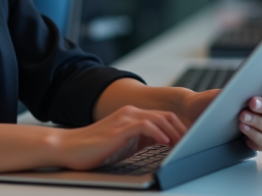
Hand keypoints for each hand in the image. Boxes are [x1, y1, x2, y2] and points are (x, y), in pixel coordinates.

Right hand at [56, 105, 186, 170]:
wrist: (68, 147)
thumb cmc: (94, 149)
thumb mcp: (125, 144)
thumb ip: (141, 140)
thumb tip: (162, 144)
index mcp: (132, 115)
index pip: (163, 117)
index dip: (179, 129)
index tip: (189, 142)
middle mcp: (130, 113)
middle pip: (165, 115)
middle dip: (182, 129)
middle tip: (193, 143)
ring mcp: (125, 119)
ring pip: (158, 118)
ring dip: (174, 132)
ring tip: (184, 144)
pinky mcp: (119, 128)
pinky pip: (145, 126)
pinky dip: (158, 133)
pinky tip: (165, 143)